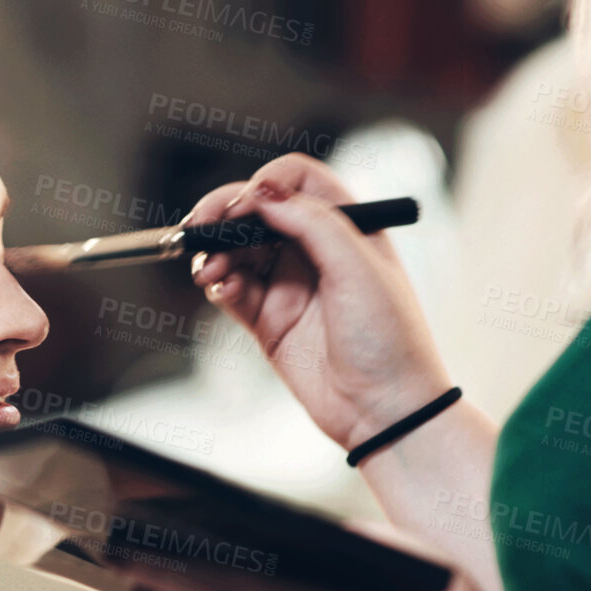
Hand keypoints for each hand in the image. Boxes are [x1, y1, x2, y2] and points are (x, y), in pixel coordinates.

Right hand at [186, 154, 452, 452]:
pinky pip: (232, 290)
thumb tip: (263, 193)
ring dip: (215, 254)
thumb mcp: (358, 267)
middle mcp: (314, 250)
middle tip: (200, 228)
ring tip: (209, 271)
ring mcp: (288, 285)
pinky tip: (219, 290)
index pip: (297, 181)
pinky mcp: (268, 321)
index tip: (243, 204)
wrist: (383, 410)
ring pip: (237, 252)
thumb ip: (312, 222)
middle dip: (224, 216)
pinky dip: (219, 285)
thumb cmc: (390, 339)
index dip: (265, 184)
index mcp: (347, 226)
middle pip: (257, 213)